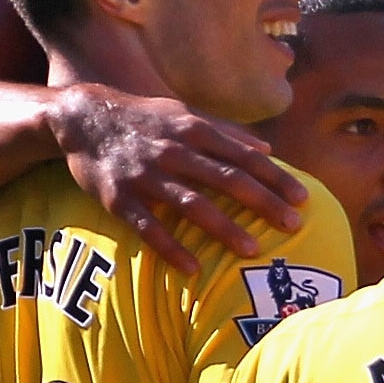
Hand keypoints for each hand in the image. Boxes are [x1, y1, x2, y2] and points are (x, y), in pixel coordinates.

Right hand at [49, 88, 309, 272]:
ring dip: (224, 228)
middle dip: (262, 202)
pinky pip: (149, 227)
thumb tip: (268, 148)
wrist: (81, 117)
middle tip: (294, 225)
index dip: (275, 177)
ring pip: (191, 204)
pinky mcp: (119, 198)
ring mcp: (145, 175)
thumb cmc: (143, 118)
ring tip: (252, 249)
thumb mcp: (182, 113)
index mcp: (192, 129)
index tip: (302, 198)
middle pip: (226, 179)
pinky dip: (171, 248)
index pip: (243, 156)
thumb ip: (225, 131)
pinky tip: (193, 269)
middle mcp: (173, 150)